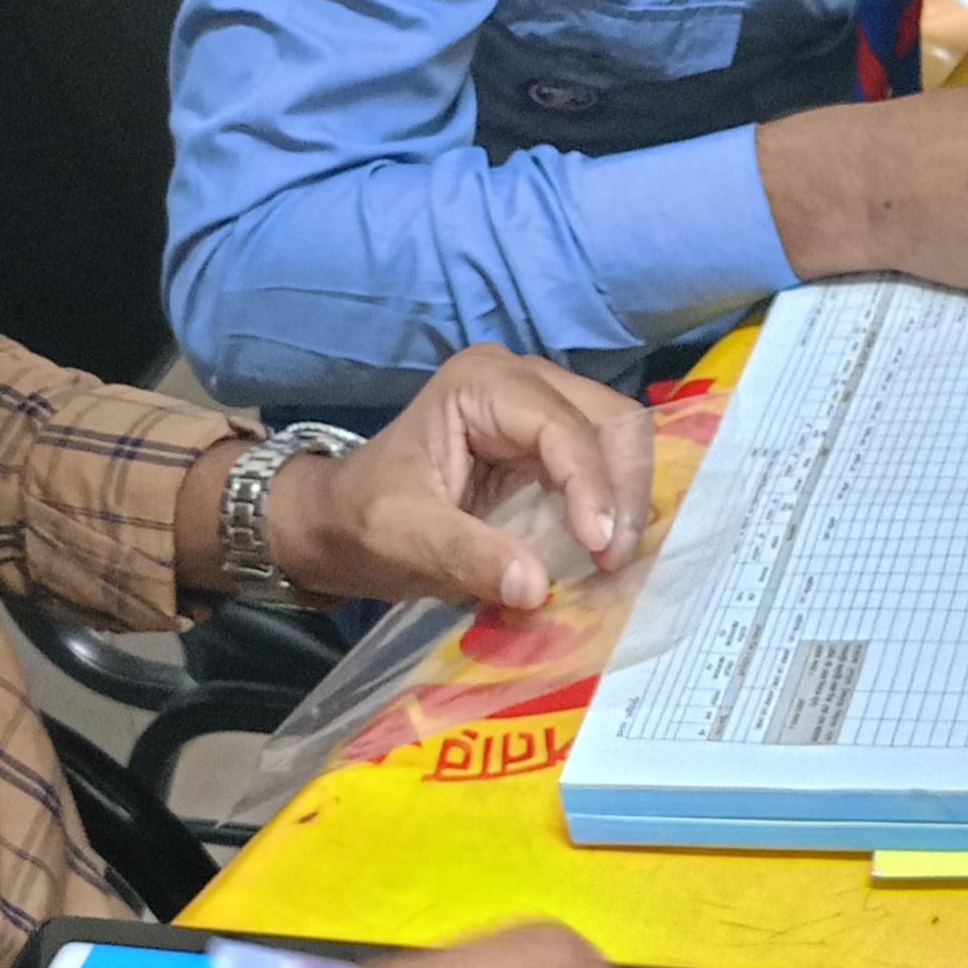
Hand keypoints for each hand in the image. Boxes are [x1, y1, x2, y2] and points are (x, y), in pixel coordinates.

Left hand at [181, 351, 654, 615]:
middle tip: (616, 560)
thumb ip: (466, 557)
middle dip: (624, 489)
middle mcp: (520, 379)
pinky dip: (616, 501)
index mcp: (480, 384)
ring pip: (620, 435)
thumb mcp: (404, 540)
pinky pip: (606, 460)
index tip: (602, 551)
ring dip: (628, 496)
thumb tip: (536, 588)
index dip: (592, 486)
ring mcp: (540, 405)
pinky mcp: (550, 440)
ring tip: (614, 558)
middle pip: (609, 419)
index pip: (561, 426)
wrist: (338, 524)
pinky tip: (607, 546)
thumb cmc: (363, 522)